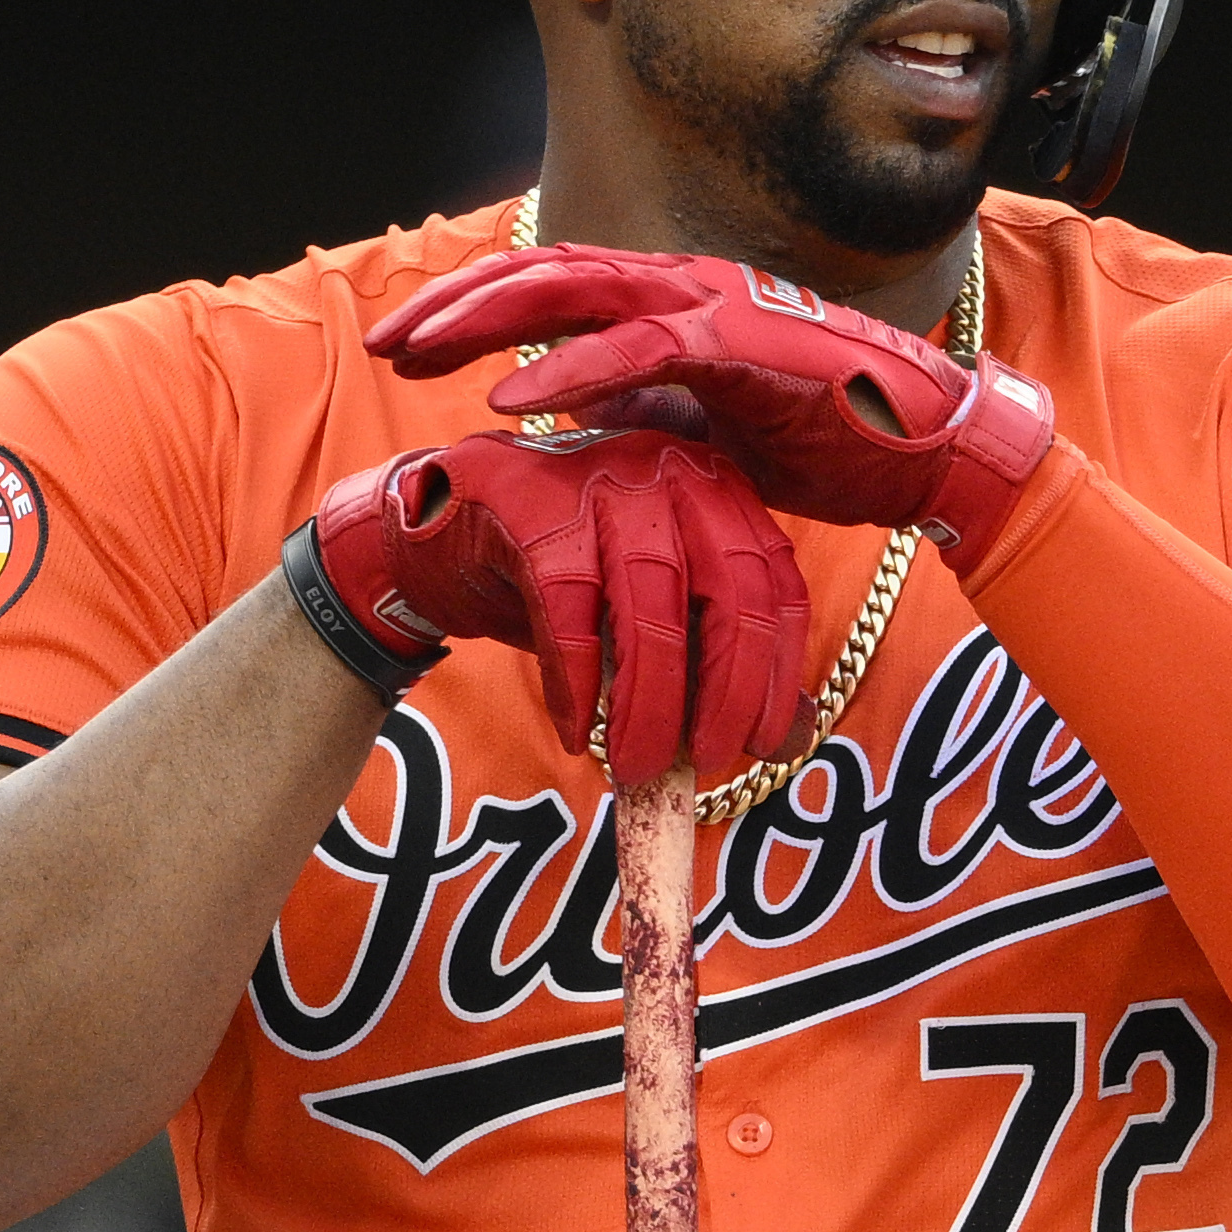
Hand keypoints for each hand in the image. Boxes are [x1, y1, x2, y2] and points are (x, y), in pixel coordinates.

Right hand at [303, 427, 817, 784]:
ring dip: (648, 702)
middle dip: (723, 691)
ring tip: (634, 764)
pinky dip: (575, 683)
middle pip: (725, 591)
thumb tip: (789, 736)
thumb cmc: (562, 576)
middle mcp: (668, 467)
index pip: (773, 582)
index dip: (774, 670)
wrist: (442, 530)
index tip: (761, 743)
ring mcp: (598, 476)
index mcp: (715, 487)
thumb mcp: (651, 611)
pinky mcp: (529, 503)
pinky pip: (569, 610)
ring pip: (648, 604)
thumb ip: (718, 658)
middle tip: (704, 761)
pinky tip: (575, 731)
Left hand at [364, 247, 1056, 557]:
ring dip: (484, 321)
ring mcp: (713, 304)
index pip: (552, 287)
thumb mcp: (709, 428)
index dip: (471, 311)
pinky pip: (639, 349)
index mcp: (674, 301)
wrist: (934, 451)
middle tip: (378, 342)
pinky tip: (509, 400)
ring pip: (573, 290)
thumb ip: (644, 406)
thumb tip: (578, 411)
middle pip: (541, 272)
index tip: (404, 350)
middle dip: (451, 306)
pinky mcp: (743, 344)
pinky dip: (568, 370)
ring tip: (413, 356)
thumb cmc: (833, 439)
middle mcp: (684, 284)